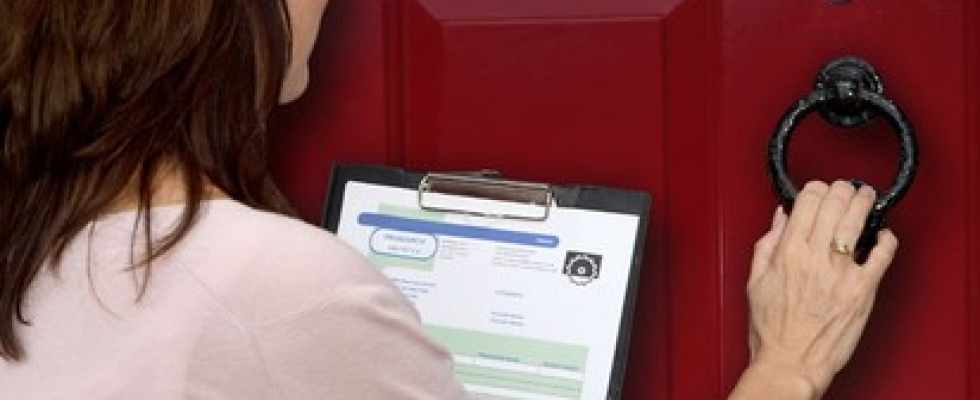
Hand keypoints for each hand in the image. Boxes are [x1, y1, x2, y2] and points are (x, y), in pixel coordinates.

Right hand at [731, 181, 898, 398]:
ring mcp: (841, 273)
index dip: (816, 188)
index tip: (819, 190)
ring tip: (866, 198)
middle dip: (843, 188)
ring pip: (859, 221)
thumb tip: (779, 218)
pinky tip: (882, 235)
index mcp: (787, 253)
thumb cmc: (773, 330)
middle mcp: (815, 258)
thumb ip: (767, 244)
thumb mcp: (755, 281)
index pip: (807, 200)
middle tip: (847, 188)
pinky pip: (884, 255)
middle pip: (835, 203)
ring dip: (865, 203)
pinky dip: (887, 238)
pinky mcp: (863, 290)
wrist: (791, 362)